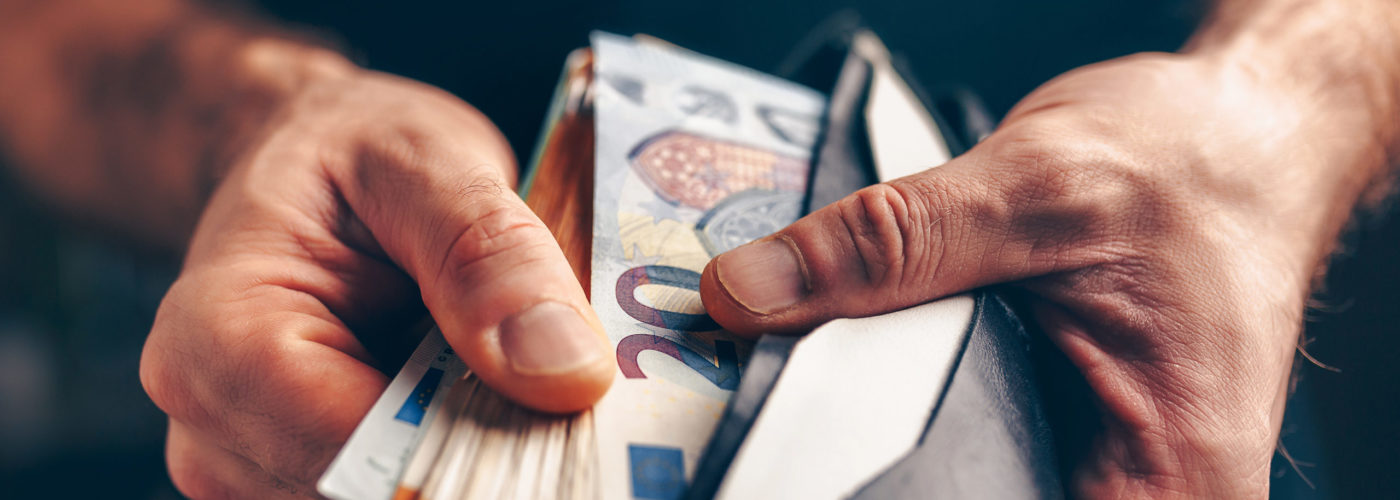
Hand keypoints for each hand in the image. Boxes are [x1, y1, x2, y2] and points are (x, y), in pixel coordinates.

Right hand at [138, 68, 614, 497]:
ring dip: (480, 448)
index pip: (359, 450)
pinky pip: (401, 490)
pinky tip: (476, 393)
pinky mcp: (295, 485)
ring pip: (400, 497)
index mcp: (220, 338)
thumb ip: (491, 258)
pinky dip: (463, 454)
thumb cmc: (353, 155)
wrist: (308, 169)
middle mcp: (213, 426)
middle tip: (557, 380)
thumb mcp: (429, 162)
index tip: (571, 406)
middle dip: (490, 446)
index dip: (478, 444)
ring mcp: (250, 470)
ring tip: (501, 368)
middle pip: (383, 490)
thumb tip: (567, 372)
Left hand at [700, 51, 1387, 495]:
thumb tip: (754, 292)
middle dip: (876, 458)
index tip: (795, 456)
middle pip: (961, 499)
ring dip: (885, 429)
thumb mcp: (1032, 191)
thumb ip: (889, 248)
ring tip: (864, 368)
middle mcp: (1137, 495)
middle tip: (807, 397)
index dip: (891, 493)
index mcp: (1164, 478)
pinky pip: (959, 442)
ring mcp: (1096, 472)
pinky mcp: (1059, 436)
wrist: (1241, 138)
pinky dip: (898, 403)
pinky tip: (883, 363)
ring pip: (951, 477)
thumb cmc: (1195, 170)